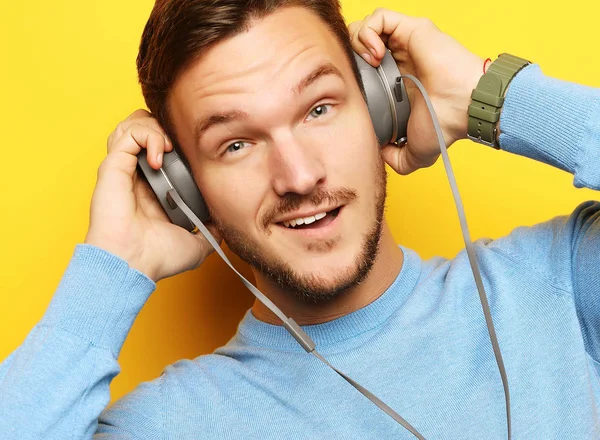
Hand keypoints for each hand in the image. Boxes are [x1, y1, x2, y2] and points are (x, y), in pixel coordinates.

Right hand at [84, 109, 221, 281]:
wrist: (133, 265)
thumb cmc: (157, 258)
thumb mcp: (196, 243)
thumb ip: (212, 230)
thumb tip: (226, 221)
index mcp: (155, 187)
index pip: (164, 148)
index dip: (180, 142)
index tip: (196, 153)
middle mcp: (138, 174)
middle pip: (147, 128)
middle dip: (167, 126)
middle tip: (181, 145)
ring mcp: (124, 169)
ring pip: (134, 124)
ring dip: (156, 127)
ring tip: (169, 148)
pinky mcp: (113, 166)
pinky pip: (128, 133)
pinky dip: (147, 135)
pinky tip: (160, 156)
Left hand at [349, 9, 483, 173]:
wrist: (463, 107)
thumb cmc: (444, 124)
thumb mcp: (414, 153)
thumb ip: (396, 158)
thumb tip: (380, 154)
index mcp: (397, 82)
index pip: (364, 68)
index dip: (353, 75)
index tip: (356, 92)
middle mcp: (400, 59)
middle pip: (360, 44)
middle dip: (350, 56)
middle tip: (358, 75)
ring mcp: (405, 42)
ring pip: (366, 27)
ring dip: (358, 43)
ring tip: (369, 63)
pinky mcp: (411, 29)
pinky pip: (379, 17)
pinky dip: (369, 33)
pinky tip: (375, 54)